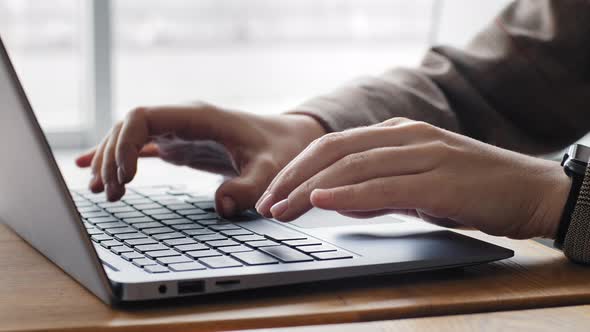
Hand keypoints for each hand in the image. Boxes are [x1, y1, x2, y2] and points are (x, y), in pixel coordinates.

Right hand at [75, 103, 324, 215]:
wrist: (289, 141)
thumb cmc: (281, 151)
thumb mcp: (270, 170)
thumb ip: (249, 187)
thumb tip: (220, 208)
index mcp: (197, 116)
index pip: (143, 116)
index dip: (124, 143)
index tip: (125, 177)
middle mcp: (182, 119)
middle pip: (128, 128)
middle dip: (112, 158)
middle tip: (112, 194)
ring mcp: (179, 132)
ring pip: (130, 137)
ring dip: (111, 161)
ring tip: (102, 193)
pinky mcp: (181, 145)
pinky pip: (141, 148)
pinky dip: (118, 159)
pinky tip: (96, 172)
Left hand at [256, 118, 570, 238]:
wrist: (530, 190)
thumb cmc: (471, 188)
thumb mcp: (415, 188)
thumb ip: (378, 191)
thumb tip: (338, 200)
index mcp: (398, 134)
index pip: (334, 146)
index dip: (298, 168)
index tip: (274, 193)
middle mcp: (406, 136)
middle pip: (335, 150)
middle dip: (294, 178)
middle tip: (267, 204)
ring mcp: (423, 154)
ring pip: (353, 165)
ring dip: (311, 188)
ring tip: (282, 208)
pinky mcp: (439, 179)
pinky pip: (385, 184)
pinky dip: (350, 192)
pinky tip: (324, 200)